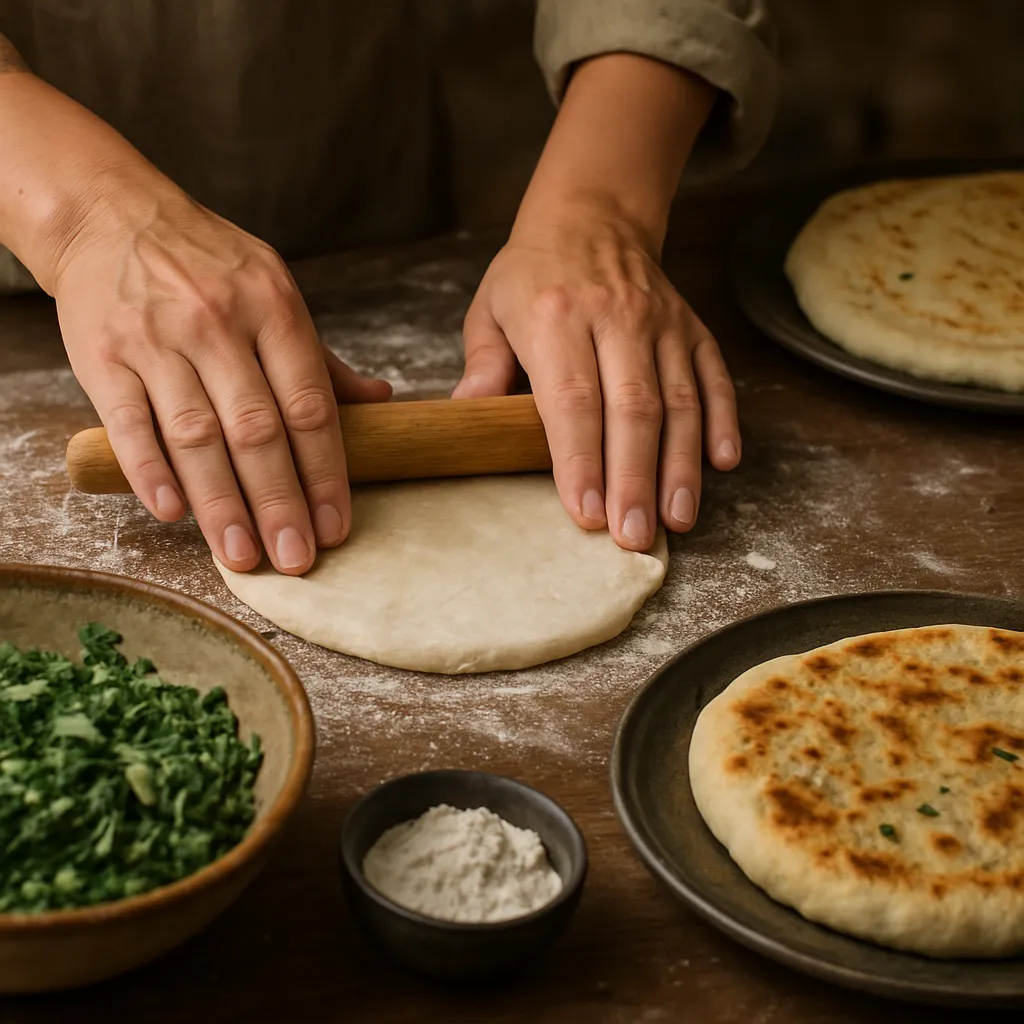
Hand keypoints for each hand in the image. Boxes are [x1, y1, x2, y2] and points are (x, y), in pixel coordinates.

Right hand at [54, 181, 389, 574]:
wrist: (112, 215)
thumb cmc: (207, 265)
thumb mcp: (275, 291)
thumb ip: (321, 358)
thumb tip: (381, 403)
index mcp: (274, 307)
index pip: (310, 405)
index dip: (326, 473)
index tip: (335, 527)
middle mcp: (218, 322)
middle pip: (257, 429)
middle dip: (280, 502)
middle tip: (295, 558)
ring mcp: (157, 338)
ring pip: (196, 435)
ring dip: (221, 502)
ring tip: (242, 555)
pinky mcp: (103, 355)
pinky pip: (130, 423)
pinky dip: (151, 471)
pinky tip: (174, 513)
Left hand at [454, 202, 739, 550]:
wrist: (593, 214)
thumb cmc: (533, 275)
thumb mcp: (490, 309)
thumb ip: (483, 365)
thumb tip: (467, 417)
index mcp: (556, 316)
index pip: (572, 399)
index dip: (581, 459)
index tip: (585, 512)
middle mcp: (616, 317)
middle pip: (632, 409)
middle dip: (634, 479)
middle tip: (633, 536)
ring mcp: (662, 322)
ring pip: (680, 401)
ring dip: (680, 465)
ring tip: (676, 519)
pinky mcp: (693, 327)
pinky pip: (715, 377)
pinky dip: (723, 420)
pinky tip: (722, 463)